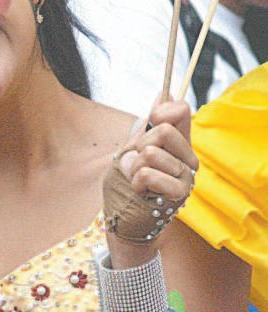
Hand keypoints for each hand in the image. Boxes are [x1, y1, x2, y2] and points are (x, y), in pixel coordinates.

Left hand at [103, 99, 198, 245]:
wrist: (123, 218)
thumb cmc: (126, 183)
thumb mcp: (132, 148)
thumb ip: (148, 124)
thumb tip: (163, 93)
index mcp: (177, 142)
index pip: (181, 110)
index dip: (163, 110)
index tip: (152, 121)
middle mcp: (187, 156)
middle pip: (163, 130)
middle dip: (140, 145)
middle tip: (138, 162)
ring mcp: (186, 176)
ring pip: (151, 153)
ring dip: (134, 167)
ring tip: (138, 180)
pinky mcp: (180, 193)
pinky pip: (148, 173)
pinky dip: (136, 181)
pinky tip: (141, 191)